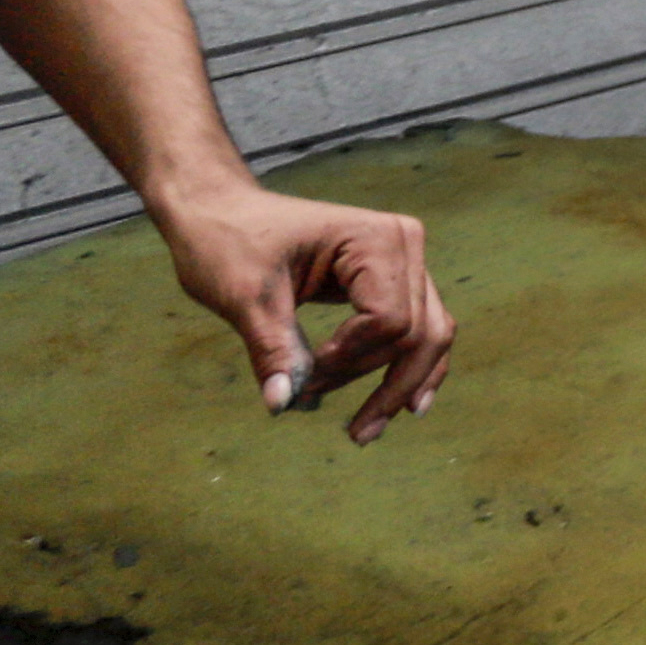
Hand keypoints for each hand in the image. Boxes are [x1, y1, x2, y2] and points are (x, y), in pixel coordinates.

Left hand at [156, 177, 453, 441]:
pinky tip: (403, 403)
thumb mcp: (243, 296)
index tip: (304, 376)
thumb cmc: (226, 242)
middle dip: (386, 383)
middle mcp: (404, 245)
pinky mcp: (393, 279)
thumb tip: (284, 404)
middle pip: (418, 332)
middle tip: (354, 433)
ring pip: (428, 335)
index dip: (349, 359)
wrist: (217, 211)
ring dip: (404, 384)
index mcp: (375, 239)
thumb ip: (272, 347)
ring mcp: (404, 262)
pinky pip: (416, 329)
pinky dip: (408, 367)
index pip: (387, 318)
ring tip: (368, 429)